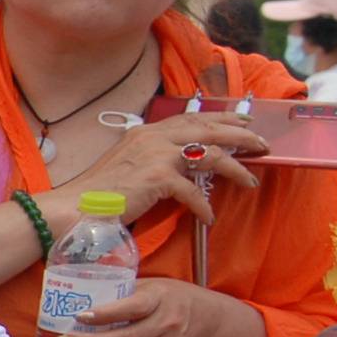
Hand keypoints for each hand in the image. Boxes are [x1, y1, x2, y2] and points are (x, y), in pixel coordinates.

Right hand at [63, 115, 263, 225]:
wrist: (75, 208)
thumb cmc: (96, 194)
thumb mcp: (126, 166)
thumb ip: (151, 160)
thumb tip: (176, 168)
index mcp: (144, 132)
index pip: (191, 118)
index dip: (220, 119)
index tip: (241, 123)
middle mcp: (152, 137)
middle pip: (208, 129)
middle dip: (240, 136)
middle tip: (261, 144)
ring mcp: (156, 155)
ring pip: (209, 154)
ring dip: (235, 168)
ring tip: (250, 180)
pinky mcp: (158, 177)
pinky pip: (192, 191)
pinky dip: (202, 206)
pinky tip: (208, 217)